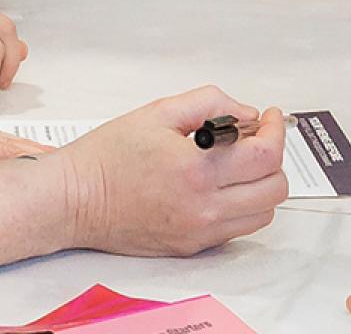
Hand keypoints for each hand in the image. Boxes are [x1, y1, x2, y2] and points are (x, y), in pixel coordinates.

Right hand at [52, 86, 287, 256]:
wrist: (74, 200)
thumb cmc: (108, 157)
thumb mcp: (160, 112)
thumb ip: (211, 104)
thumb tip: (246, 114)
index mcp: (196, 170)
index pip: (265, 156)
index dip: (276, 132)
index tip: (270, 118)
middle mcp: (202, 208)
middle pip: (274, 189)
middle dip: (273, 159)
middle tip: (257, 139)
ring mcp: (198, 232)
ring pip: (262, 214)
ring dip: (261, 186)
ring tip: (240, 163)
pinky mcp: (190, 247)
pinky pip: (236, 229)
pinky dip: (241, 206)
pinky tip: (220, 185)